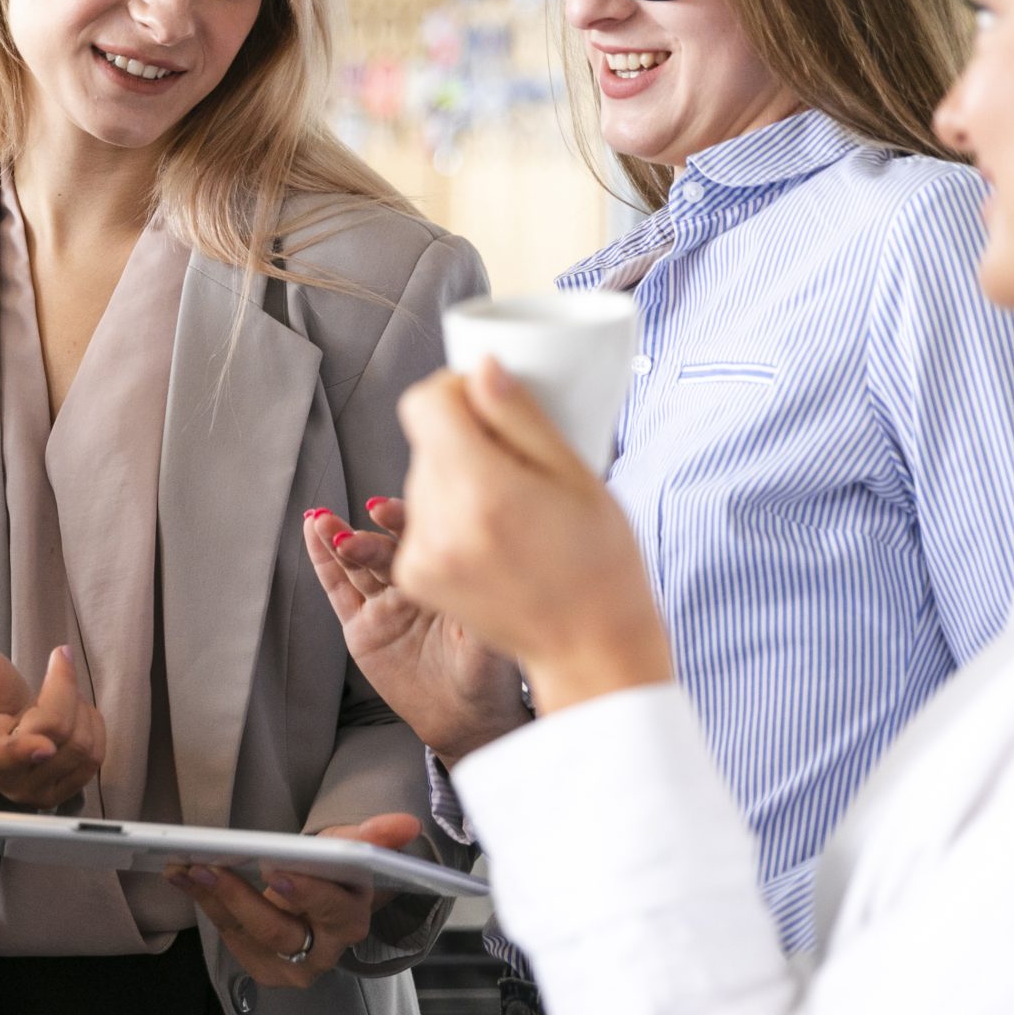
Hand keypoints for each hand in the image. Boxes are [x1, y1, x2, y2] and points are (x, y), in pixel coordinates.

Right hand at [0, 641, 104, 807]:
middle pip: (55, 736)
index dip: (22, 752)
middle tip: (56, 667)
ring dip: (80, 709)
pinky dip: (92, 728)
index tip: (44, 745)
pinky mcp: (60, 793)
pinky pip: (94, 759)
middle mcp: (3, 778)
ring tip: (61, 695)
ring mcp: (33, 791)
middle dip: (64, 691)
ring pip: (81, 747)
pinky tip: (74, 715)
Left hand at [168, 813, 421, 989]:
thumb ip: (374, 837)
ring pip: (247, 936)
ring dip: (211, 898)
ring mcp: (293, 968)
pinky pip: (232, 939)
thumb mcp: (353, 848)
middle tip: (206, 867)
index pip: (333, 910)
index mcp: (353, 919)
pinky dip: (207, 905)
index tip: (276, 866)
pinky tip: (184, 878)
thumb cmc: (336, 870)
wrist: (321, 900)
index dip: (306, 891)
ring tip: (184, 866)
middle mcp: (324, 952)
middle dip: (241, 898)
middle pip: (281, 933)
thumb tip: (406, 824)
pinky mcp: (265, 970)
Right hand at [304, 498, 524, 763]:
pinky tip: (311, 532)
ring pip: (357, 565)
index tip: (382, 511)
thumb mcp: (488, 639)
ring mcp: (385, 603)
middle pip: (384, 551)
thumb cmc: (488, 676)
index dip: (400, 520)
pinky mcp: (362, 626)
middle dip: (365, 540)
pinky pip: (340, 590)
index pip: (420, 539)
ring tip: (319, 522)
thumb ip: (476, 605)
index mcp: (444, 578)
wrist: (464, 718)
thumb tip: (475, 568)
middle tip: (348, 540)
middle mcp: (413, 583)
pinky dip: (324, 562)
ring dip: (336, 538)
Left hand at [394, 359, 673, 713]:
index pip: (423, 404)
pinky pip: (419, 517)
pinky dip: (448, 515)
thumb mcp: (575, 475)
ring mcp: (420, 554)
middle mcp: (439, 523)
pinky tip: (492, 538)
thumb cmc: (599, 562)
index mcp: (481, 490)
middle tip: (519, 469)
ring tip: (512, 511)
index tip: (487, 403)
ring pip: (421, 478)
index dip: (454, 392)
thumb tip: (479, 366)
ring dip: (456, 478)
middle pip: (425, 442)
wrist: (589, 648)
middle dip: (464, 440)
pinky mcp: (414, 576)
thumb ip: (519, 415)